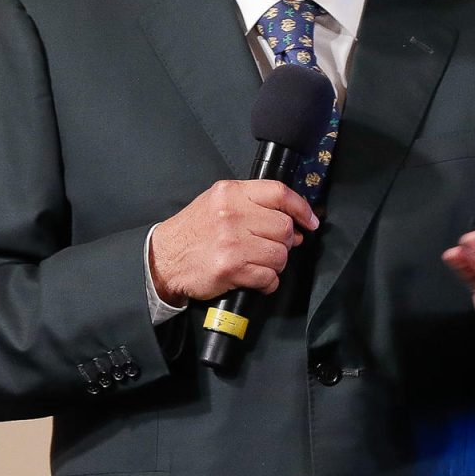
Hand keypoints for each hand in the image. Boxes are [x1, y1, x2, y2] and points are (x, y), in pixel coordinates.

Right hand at [149, 181, 319, 304]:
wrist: (164, 259)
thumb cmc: (194, 231)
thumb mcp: (217, 203)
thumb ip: (252, 204)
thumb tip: (294, 222)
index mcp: (231, 193)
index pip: (280, 193)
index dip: (302, 208)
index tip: (310, 221)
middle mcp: (232, 214)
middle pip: (284, 227)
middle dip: (285, 242)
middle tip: (271, 246)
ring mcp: (232, 242)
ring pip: (280, 254)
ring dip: (276, 264)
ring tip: (259, 263)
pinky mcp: (231, 268)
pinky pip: (268, 277)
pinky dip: (267, 282)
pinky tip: (255, 278)